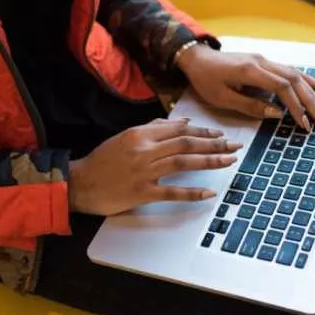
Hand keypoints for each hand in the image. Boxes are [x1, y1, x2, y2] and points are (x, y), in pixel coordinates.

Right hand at [68, 118, 241, 215]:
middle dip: (213, 144)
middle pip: (185, 144)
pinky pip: (171, 192)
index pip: (178, 130)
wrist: (80, 183)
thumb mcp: (125, 137)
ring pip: (183, 162)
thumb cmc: (102, 160)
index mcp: (140, 134)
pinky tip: (208, 192)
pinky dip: (191, 192)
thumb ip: (153, 128)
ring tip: (229, 161)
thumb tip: (181, 122)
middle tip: (234, 146)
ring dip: (209, 161)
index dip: (202, 133)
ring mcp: (143, 171)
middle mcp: (144, 150)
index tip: (220, 135)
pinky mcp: (142, 193)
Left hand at [177, 44, 314, 130]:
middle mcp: (262, 62)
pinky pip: (290, 70)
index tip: (304, 123)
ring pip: (295, 75)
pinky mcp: (264, 62)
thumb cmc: (205, 80)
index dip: (296, 106)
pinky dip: (306, 79)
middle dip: (311, 102)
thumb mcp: (221, 98)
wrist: (197, 58)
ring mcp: (265, 60)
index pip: (282, 87)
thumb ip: (250, 106)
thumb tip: (277, 113)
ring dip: (312, 93)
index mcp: (250, 71)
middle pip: (294, 80)